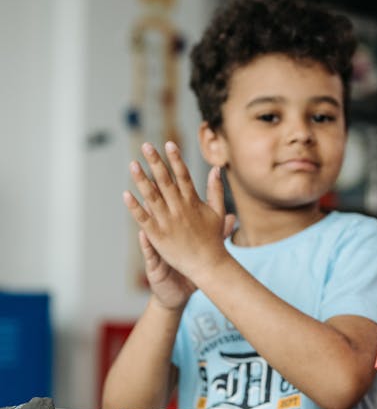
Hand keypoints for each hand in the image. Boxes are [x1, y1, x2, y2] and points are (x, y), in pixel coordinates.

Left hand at [123, 141, 231, 283]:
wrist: (208, 265)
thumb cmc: (213, 239)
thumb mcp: (218, 212)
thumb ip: (216, 190)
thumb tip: (215, 169)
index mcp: (193, 202)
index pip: (183, 176)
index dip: (176, 159)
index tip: (169, 144)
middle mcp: (180, 209)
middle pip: (165, 181)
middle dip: (155, 162)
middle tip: (146, 146)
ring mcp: (168, 222)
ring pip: (152, 196)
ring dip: (142, 180)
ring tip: (133, 164)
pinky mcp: (158, 235)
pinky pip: (144, 218)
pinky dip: (135, 207)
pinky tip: (126, 195)